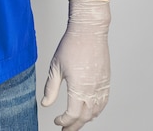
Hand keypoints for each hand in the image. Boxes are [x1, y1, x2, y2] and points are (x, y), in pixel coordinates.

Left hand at [41, 0, 110, 130]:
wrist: (89, 31)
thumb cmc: (71, 45)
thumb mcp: (56, 67)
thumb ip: (50, 88)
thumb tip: (45, 104)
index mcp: (79, 87)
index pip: (72, 115)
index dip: (64, 121)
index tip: (57, 121)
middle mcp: (93, 89)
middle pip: (85, 117)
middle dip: (74, 126)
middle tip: (65, 129)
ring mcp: (102, 86)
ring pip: (96, 112)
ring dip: (85, 119)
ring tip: (75, 121)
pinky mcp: (107, 81)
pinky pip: (104, 102)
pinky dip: (96, 111)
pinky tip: (90, 111)